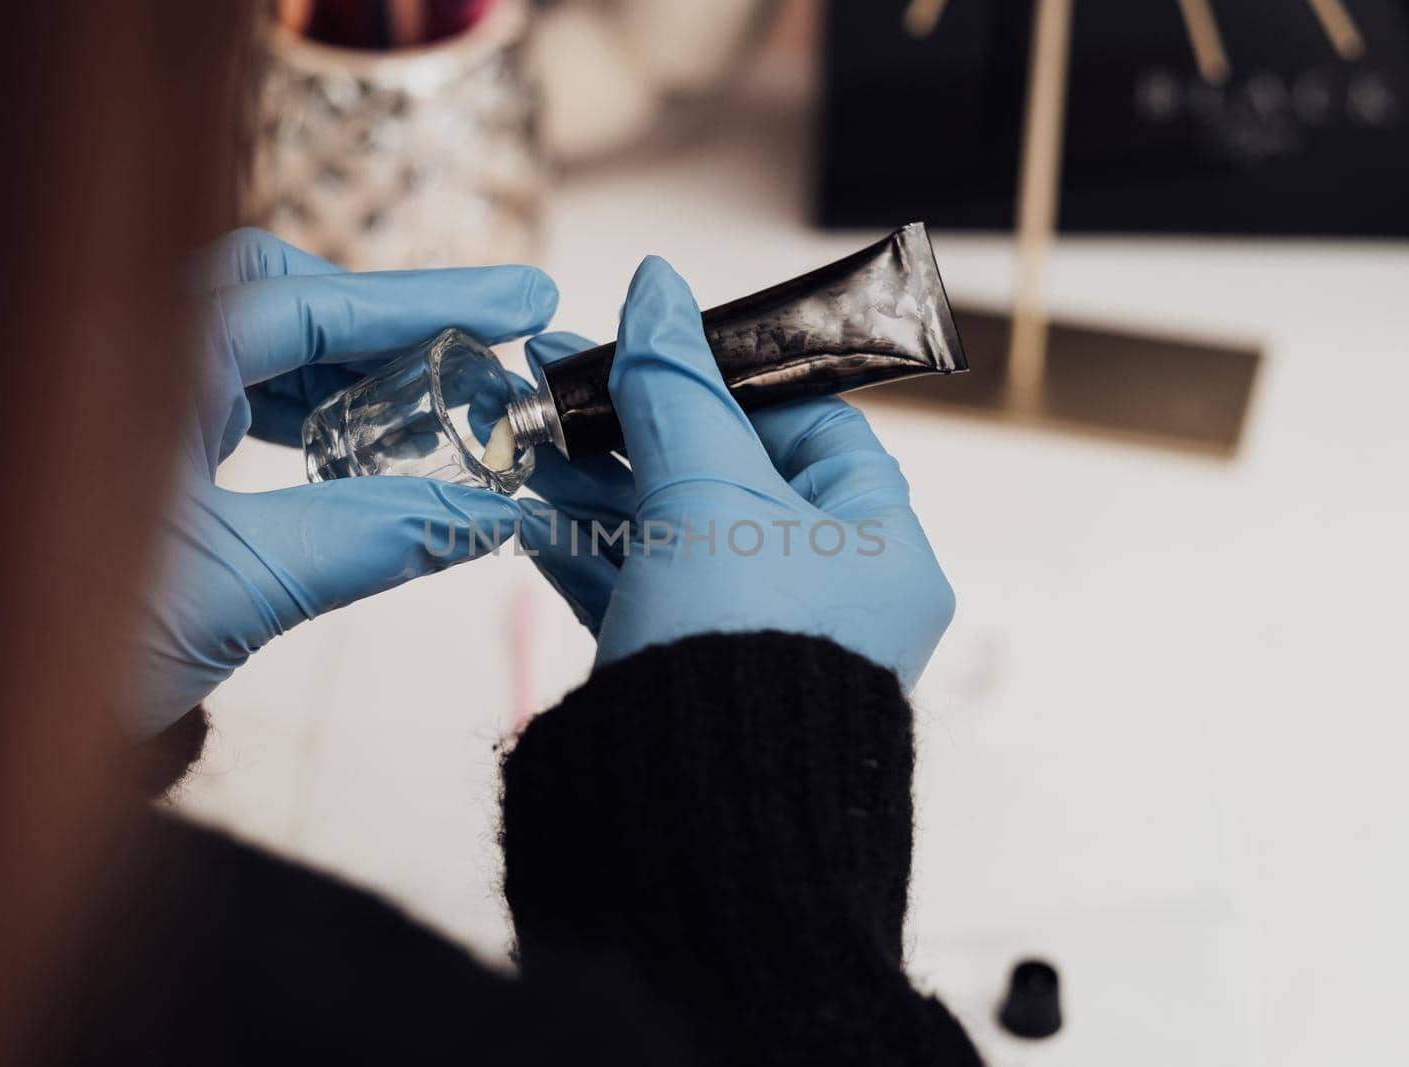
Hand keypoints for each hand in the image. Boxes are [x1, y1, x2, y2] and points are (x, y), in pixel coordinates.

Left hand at [128, 229, 554, 732]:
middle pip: (275, 290)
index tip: (517, 299)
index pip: (306, 302)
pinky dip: (297, 401)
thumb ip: (372, 537)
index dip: (423, 302)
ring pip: (253, 337)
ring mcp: (114, 387)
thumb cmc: (67, 653)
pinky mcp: (120, 431)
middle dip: (379, 317)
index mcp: (136, 365)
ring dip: (345, 364)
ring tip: (432, 400)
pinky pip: (225, 385)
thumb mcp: (243, 588)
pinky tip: (351, 438)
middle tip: (474, 347)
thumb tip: (488, 515)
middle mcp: (119, 352)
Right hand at [517, 257, 953, 689]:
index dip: (734, 379)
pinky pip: (642, 596)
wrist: (689, 831)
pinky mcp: (691, 680)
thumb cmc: (738, 656)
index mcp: (881, 547)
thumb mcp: (706, 495)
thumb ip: (675, 389)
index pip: (815, 427)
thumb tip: (659, 288)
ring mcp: (756, 641)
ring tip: (527, 440)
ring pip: (671, 537)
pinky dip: (588, 556)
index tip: (660, 346)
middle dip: (637, 429)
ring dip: (596, 487)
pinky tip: (529, 516)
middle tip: (561, 382)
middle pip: (727, 477)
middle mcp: (831, 595)